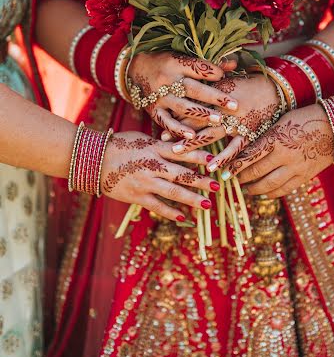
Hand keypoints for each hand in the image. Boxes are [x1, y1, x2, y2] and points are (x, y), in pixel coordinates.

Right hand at [100, 132, 219, 220]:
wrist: (93, 160)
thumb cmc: (119, 145)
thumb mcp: (141, 138)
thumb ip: (160, 144)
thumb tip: (181, 144)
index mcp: (154, 148)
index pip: (181, 152)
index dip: (199, 156)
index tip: (215, 160)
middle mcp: (152, 166)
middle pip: (181, 174)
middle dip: (201, 181)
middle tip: (217, 186)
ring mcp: (145, 182)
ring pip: (172, 193)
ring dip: (191, 199)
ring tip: (208, 205)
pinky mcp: (137, 196)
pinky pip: (157, 206)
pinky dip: (170, 212)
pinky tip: (183, 218)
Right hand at [128, 52, 237, 139]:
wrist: (135, 70)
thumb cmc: (165, 63)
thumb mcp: (182, 58)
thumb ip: (208, 64)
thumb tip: (234, 65)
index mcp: (175, 63)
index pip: (196, 67)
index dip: (211, 72)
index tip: (224, 77)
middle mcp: (167, 80)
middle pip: (193, 89)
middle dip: (214, 97)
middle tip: (234, 105)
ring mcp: (160, 97)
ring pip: (182, 107)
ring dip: (201, 114)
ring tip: (219, 120)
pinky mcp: (153, 111)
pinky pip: (166, 122)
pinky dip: (178, 129)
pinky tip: (193, 135)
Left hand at [169, 74, 279, 163]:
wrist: (279, 89)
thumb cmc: (251, 83)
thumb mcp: (229, 80)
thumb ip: (211, 84)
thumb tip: (190, 83)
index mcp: (218, 93)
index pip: (195, 105)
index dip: (178, 116)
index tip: (163, 125)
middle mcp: (225, 108)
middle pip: (198, 120)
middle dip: (180, 131)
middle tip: (164, 142)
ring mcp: (237, 122)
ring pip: (212, 134)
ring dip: (195, 145)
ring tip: (180, 154)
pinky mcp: (250, 133)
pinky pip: (236, 149)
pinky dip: (225, 160)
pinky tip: (214, 170)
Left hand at [221, 105, 333, 197]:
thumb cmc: (304, 119)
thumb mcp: (281, 122)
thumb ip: (266, 137)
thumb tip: (247, 150)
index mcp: (275, 138)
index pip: (249, 156)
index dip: (235, 166)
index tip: (225, 172)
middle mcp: (284, 155)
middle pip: (256, 173)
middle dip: (242, 178)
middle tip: (233, 180)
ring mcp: (295, 168)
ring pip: (269, 185)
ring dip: (255, 190)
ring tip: (246, 190)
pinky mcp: (305, 176)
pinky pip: (285, 190)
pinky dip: (272, 194)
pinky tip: (264, 193)